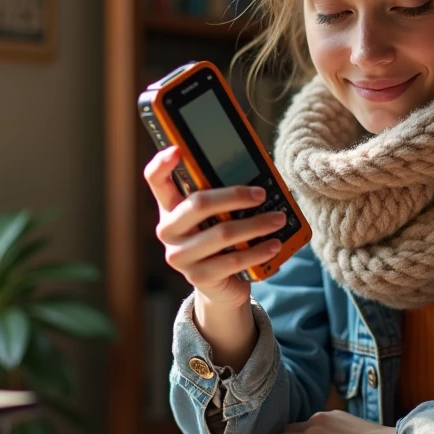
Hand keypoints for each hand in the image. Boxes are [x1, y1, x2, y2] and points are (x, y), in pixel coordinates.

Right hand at [144, 146, 285, 309]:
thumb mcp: (217, 214)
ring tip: (278, 219)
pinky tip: (274, 244)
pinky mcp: (198, 277)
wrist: (222, 284)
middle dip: (235, 196)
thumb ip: (222, 194)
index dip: (162, 163)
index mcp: (169, 207)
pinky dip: (258, 251)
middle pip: (198, 203)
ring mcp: (180, 256)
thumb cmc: (222, 238)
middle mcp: (168, 231)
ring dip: (256, 224)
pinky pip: (233, 260)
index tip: (177, 150)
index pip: (155, 180)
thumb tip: (253, 169)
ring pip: (222, 233)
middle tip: (261, 194)